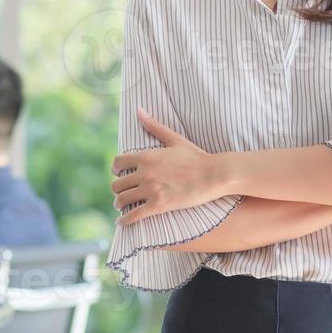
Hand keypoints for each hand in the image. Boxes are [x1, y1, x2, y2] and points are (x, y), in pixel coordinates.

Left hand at [110, 109, 228, 226]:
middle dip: (118, 189)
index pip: (118, 163)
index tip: (118, 174)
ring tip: (120, 206)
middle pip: (117, 184)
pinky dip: (125, 220)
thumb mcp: (174, 139)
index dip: (116, 170)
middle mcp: (145, 172)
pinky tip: (122, 222)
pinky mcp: (159, 205)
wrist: (214, 174)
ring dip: (119, 203)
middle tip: (121, 193)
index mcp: (146, 156)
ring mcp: (151, 189)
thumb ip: (154, 126)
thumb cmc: (197, 157)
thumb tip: (139, 110)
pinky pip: (134, 214)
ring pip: (122, 199)